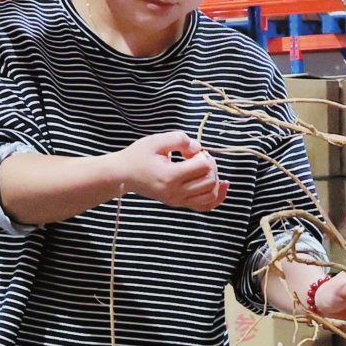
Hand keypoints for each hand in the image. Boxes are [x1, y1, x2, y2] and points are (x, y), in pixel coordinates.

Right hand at [113, 132, 228, 211]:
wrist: (124, 174)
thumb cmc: (138, 156)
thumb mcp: (156, 140)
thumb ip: (180, 139)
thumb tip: (198, 148)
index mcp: (170, 176)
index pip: (203, 167)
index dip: (202, 154)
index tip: (190, 151)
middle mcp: (175, 192)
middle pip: (209, 180)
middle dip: (210, 165)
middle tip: (197, 157)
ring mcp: (177, 200)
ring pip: (211, 194)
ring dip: (213, 178)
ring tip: (202, 168)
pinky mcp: (179, 203)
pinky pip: (205, 206)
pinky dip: (217, 196)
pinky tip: (222, 185)